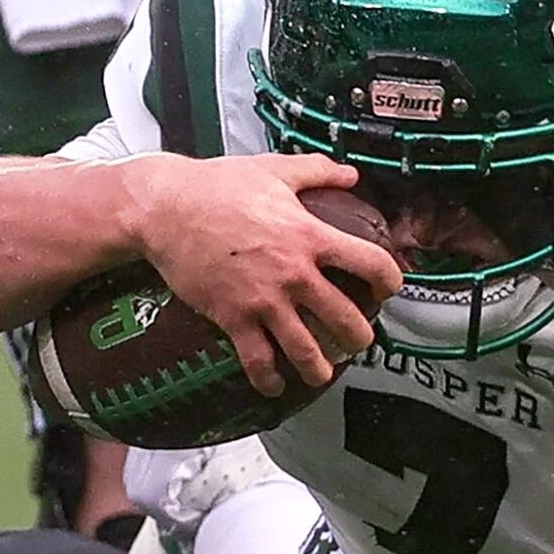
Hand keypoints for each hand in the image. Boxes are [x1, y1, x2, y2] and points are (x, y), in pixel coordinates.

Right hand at [130, 153, 403, 395]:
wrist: (163, 209)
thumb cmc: (215, 186)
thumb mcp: (273, 169)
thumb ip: (317, 171)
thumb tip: (349, 173)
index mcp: (309, 236)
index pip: (371, 263)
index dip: (390, 280)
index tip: (389, 289)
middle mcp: (293, 273)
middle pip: (346, 320)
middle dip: (360, 337)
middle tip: (358, 340)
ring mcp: (264, 300)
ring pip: (307, 350)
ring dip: (321, 369)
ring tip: (323, 372)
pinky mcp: (233, 318)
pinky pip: (258, 360)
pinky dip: (269, 379)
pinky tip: (275, 385)